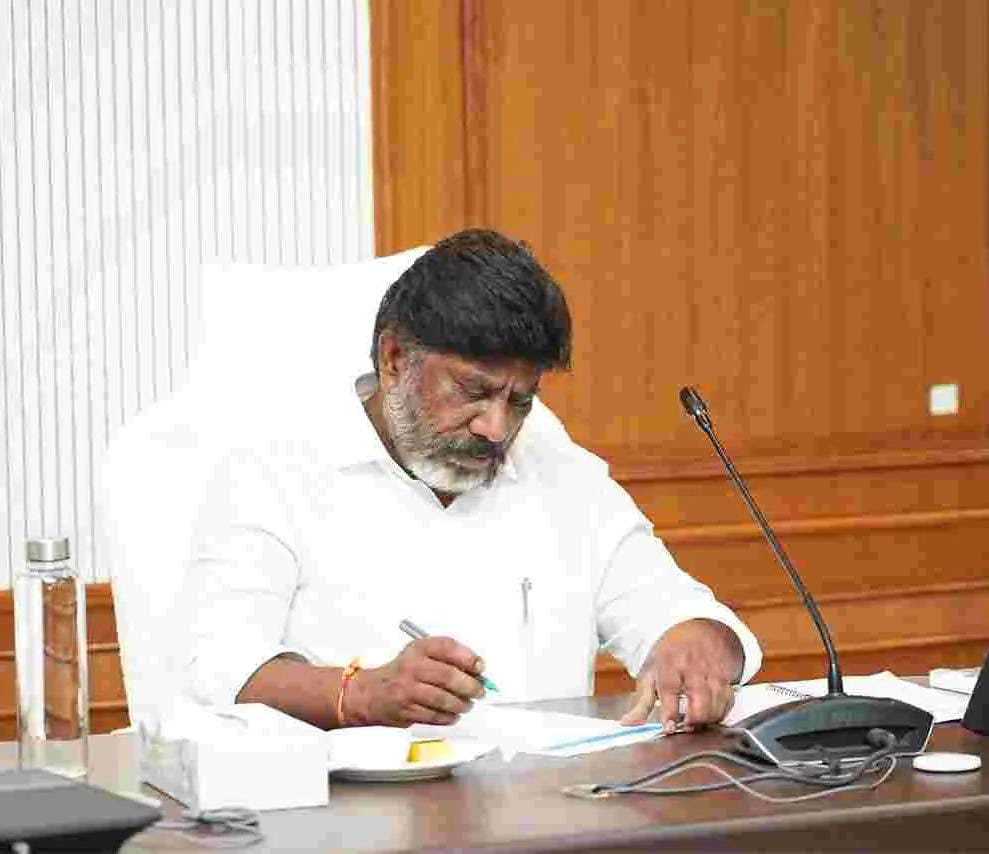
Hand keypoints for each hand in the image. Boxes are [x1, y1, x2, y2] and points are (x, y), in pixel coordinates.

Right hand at [346, 637, 486, 726]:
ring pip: (442, 699)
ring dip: (461, 704)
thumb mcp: (420, 654)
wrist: (371, 693)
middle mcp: (412, 667)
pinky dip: (448, 717)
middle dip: (469, 685)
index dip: (467, 657)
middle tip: (479, 690)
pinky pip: (434, 716)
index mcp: (418, 649)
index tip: (480, 666)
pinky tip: (453, 714)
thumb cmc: (401, 672)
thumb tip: (476, 669)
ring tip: (467, 704)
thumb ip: (447, 658)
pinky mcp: (407, 711)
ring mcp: (408, 690)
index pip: (446, 647)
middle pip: (447, 676)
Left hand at [621, 619, 741, 730]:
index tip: (669, 727)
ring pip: (716, 700)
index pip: (670, 688)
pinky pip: (728, 699)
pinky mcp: (725, 676)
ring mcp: (711, 670)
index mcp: (670, 664)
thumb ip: (641, 703)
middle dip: (696, 717)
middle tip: (688, 728)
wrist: (696, 632)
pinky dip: (722, 712)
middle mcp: (692, 666)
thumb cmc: (669, 656)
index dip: (670, 710)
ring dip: (709, 718)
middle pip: (699, 696)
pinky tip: (712, 717)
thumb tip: (626, 724)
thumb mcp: (650, 674)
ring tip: (698, 725)